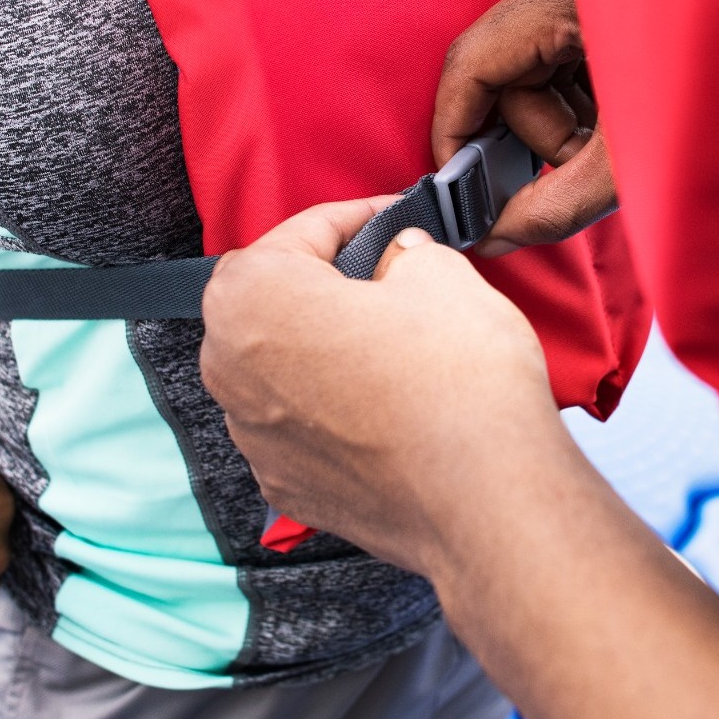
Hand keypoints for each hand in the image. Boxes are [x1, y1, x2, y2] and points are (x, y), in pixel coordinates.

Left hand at [201, 198, 576, 576]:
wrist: (486, 500)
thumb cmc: (458, 384)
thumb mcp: (441, 273)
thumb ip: (404, 252)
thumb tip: (398, 259)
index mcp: (251, 299)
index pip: (300, 232)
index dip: (357, 218)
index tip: (391, 220)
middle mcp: (231, 371)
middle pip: (275, 301)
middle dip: (327, 284)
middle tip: (391, 276)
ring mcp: (254, 438)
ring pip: (284, 367)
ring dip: (327, 349)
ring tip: (397, 346)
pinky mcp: (288, 485)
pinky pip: (302, 426)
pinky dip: (336, 408)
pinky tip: (391, 405)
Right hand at [435, 0, 616, 256]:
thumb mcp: (641, 151)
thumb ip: (560, 203)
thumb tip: (499, 235)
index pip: (471, 65)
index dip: (456, 134)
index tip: (460, 190)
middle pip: (509, 69)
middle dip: (544, 132)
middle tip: (587, 165)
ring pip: (540, 58)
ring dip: (572, 110)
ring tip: (627, 129)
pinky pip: (570, 40)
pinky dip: (590, 83)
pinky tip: (631, 101)